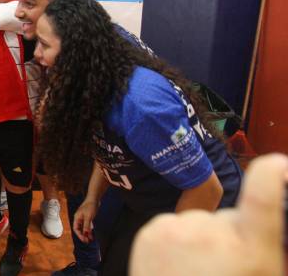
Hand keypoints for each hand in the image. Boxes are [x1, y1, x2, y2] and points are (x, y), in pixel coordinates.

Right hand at [73, 199, 97, 242]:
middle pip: (79, 229)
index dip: (79, 235)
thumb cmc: (90, 206)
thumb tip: (86, 233)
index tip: (84, 240)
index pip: (76, 229)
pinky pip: (87, 226)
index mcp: (77, 218)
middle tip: (87, 241)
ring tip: (90, 240)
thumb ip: (87, 225)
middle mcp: (79, 219)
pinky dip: (89, 230)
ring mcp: (83, 218)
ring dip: (86, 234)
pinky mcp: (87, 218)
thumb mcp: (88, 216)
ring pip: (83, 228)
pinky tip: (92, 234)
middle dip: (83, 236)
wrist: (94, 199)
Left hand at [131, 153, 286, 275]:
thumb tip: (263, 224)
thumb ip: (266, 248)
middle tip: (223, 272)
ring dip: (200, 241)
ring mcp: (180, 229)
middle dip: (230, 237)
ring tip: (196, 275)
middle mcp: (215, 233)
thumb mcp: (263, 274)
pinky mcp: (153, 230)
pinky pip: (174, 226)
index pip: (264, 196)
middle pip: (229, 218)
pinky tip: (175, 268)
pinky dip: (176, 241)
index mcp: (252, 248)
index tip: (278, 164)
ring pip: (200, 223)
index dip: (272, 174)